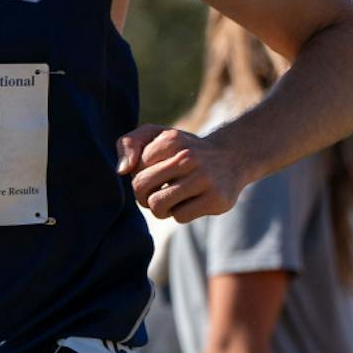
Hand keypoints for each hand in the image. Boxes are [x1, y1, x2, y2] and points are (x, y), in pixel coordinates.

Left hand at [119, 124, 244, 222]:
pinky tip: (189, 203)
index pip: (134, 168)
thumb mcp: (156, 136)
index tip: (154, 172)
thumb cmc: (183, 151)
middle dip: (142, 195)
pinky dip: (179, 214)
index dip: (139, 174)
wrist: (231, 158)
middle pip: (140, 187)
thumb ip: (128, 143)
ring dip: (159, 208)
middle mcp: (188, 157)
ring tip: (171, 199)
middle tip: (156, 192)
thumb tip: (122, 170)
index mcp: (171, 139)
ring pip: (158, 205)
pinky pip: (179, 217)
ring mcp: (204, 178)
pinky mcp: (216, 199)